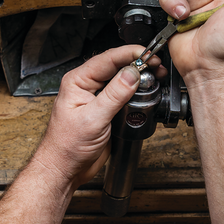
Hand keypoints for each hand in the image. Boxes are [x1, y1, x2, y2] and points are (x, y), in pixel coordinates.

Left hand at [32, 45, 164, 189]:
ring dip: (139, 76)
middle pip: (116, 65)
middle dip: (138, 63)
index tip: (148, 55)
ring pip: (122, 78)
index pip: (108, 59)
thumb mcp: (93, 119)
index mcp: (78, 81)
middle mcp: (87, 85)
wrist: (65, 169)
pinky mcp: (106, 108)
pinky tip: (146, 91)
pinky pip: (124, 93)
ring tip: (156, 76)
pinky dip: (137, 91)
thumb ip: (114, 95)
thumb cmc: (67, 146)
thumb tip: (132, 74)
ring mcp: (97, 96)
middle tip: (157, 66)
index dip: (130, 54)